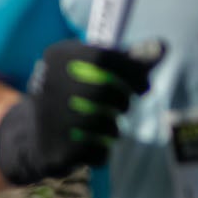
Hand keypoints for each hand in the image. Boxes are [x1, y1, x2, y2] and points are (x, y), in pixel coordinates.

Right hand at [0, 38, 162, 186]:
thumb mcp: (95, 69)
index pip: (105, 58)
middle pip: (105, 91)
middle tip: (124, 107)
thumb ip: (129, 59)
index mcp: (59, 57)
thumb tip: (163, 47)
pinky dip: (103, 150)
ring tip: (107, 126)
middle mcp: (49, 83)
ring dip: (113, 128)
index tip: (144, 85)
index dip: (133, 72)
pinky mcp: (55, 148)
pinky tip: (95, 145)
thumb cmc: (75, 94)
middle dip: (123, 101)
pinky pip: (96, 150)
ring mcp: (49, 117)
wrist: (35, 135)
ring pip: (102, 123)